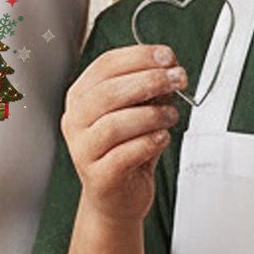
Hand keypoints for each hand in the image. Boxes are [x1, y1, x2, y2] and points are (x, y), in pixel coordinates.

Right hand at [60, 43, 182, 223]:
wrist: (116, 197)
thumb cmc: (125, 150)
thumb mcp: (135, 112)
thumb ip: (147, 90)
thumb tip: (168, 68)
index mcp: (81, 97)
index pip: (105, 66)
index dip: (138, 56)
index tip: (167, 56)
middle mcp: (76, 121)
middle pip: (109, 92)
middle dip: (150, 80)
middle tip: (177, 79)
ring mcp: (83, 150)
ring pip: (115, 124)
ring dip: (152, 114)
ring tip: (171, 115)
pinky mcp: (99, 176)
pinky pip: (124, 154)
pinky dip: (149, 143)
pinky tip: (161, 138)